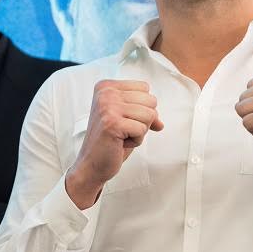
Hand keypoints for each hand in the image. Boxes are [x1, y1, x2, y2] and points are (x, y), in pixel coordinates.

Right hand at [66, 80, 162, 208]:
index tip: (124, 119)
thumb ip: (144, 113)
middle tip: (123, 130)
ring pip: (149, 115)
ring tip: (121, 136)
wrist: (92, 164)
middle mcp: (105, 93)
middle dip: (143, 120)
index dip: (142, 108)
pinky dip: (136, 141)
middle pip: (150, 100)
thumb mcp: (127, 120)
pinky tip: (120, 143)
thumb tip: (160, 123)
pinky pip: (143, 129)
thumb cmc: (109, 142)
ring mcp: (107, 107)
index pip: (144, 88)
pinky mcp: (112, 123)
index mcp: (106, 87)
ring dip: (139, 131)